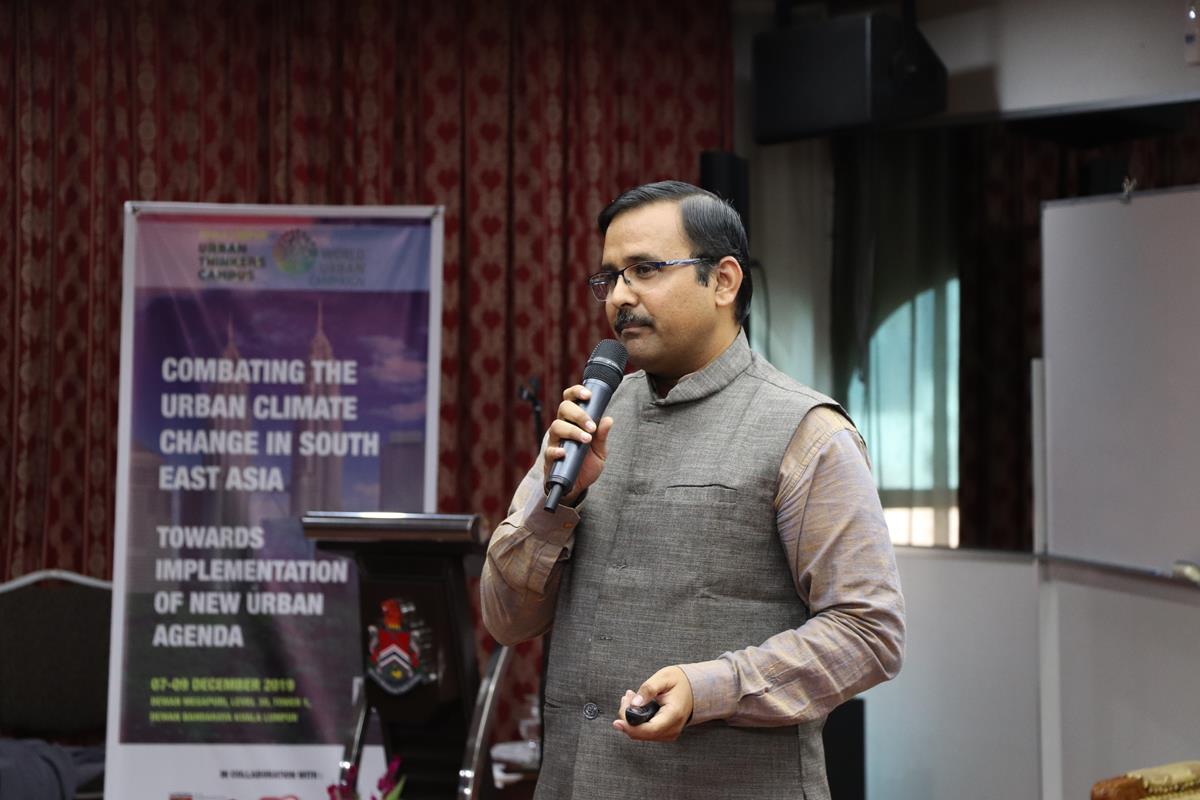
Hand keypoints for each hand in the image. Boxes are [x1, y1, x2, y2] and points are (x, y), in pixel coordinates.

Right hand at [543, 384, 613, 504]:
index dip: (576, 392)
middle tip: (591, 426)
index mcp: (573, 421)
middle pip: (563, 409)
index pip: (570, 400)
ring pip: (556, 427)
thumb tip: (609, 420)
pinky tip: (564, 453)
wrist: (577, 486)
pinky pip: (548, 451)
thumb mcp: (599, 451)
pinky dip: (556, 450)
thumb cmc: (586, 464)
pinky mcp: (549, 459)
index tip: (588, 395)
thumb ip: (602, 436)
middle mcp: (562, 428)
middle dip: (578, 414)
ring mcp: (554, 442)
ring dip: (572, 431)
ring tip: (586, 440)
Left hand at [612, 666, 693, 741]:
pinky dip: (637, 721)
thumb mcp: (664, 678)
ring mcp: (670, 733)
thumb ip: (648, 689)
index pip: (649, 729)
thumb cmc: (680, 681)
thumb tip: (634, 704)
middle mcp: (673, 728)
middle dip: (628, 717)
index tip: (617, 722)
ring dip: (631, 718)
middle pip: (642, 733)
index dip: (631, 728)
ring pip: (642, 734)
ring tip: (631, 697)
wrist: (694, 688)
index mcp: (674, 715)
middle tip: (627, 696)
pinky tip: (636, 705)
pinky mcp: (665, 733)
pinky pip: (646, 732)